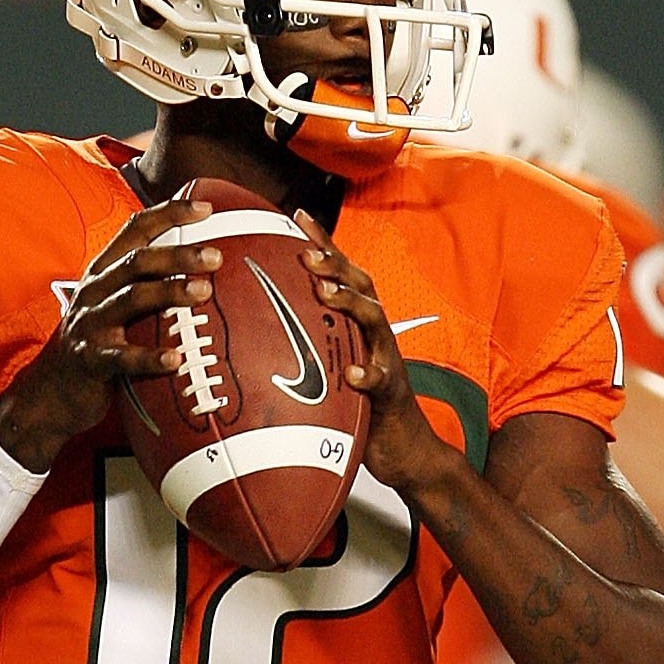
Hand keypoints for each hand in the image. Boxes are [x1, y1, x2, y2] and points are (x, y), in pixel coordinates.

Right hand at [0, 198, 219, 471]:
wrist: (51, 390)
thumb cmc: (96, 344)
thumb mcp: (115, 305)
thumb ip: (146, 285)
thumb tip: (203, 272)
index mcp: (104, 272)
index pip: (136, 230)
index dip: (170, 213)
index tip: (206, 207)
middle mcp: (95, 290)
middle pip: (138, 260)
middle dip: (178, 253)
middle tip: (215, 255)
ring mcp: (91, 324)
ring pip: (131, 298)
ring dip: (169, 291)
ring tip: (203, 290)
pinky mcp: (90, 360)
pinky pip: (121, 358)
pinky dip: (149, 358)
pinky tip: (175, 359)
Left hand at [294, 221, 446, 506]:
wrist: (402, 447)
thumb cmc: (360, 404)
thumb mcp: (331, 363)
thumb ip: (309, 340)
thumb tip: (262, 322)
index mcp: (359, 322)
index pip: (343, 272)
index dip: (324, 242)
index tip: (298, 216)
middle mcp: (376, 333)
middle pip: (361, 285)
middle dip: (336, 265)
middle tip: (307, 252)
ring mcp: (386, 359)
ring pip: (374, 322)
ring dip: (349, 304)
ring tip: (325, 293)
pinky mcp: (390, 393)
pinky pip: (380, 380)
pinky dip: (367, 374)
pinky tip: (353, 372)